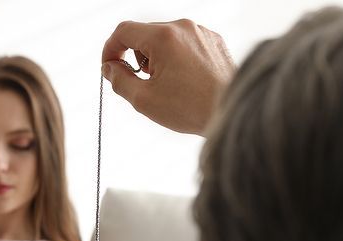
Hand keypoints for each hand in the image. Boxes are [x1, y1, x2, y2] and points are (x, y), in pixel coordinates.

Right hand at [102, 19, 235, 134]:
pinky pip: (184, 43)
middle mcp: (183, 27)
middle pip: (144, 34)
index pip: (124, 31)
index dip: (110, 49)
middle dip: (135, 56)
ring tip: (166, 85)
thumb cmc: (191, 108)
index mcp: (163, 37)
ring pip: (165, 38)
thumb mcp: (144, 99)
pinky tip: (183, 81)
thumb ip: (119, 80)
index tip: (109, 67)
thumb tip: (109, 69)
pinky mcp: (213, 40)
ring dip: (156, 58)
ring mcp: (200, 32)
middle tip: (139, 83)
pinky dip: (175, 59)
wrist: (233, 110)